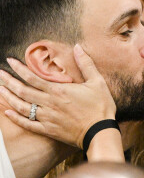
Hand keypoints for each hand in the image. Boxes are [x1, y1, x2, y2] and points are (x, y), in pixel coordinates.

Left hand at [0, 44, 115, 148]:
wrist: (100, 131)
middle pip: (23, 91)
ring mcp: (47, 118)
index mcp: (59, 90)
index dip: (19, 69)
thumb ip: (86, 63)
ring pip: (22, 107)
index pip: (33, 77)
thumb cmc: (100, 106)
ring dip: (9, 97)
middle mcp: (49, 103)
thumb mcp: (97, 81)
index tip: (9, 61)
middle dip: (8, 81)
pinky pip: (27, 124)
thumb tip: (77, 47)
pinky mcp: (48, 130)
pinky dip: (15, 118)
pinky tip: (7, 112)